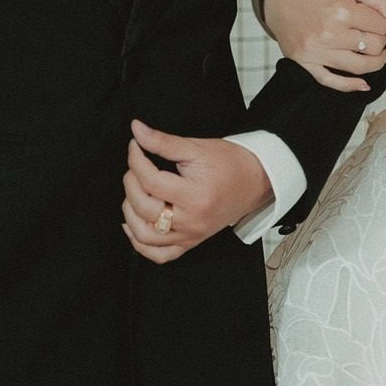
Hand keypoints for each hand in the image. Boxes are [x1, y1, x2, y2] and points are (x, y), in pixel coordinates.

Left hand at [120, 120, 272, 263]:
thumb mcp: (196, 147)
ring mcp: (191, 235)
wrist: (255, 180)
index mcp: (195, 196)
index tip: (134, 146)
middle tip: (135, 165)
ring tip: (133, 191)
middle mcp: (192, 221)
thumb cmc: (229, 163)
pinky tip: (133, 225)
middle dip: (131, 183)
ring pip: (146, 237)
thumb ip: (163, 141)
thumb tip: (136, 130)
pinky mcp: (191, 242)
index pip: (151, 181)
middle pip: (145, 208)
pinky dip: (141, 245)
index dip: (136, 160)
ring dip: (130, 214)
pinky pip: (160, 255)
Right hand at [262, 0, 385, 92]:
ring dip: (376, 63)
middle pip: (373, 47)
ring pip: (359, 67)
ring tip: (378, 55)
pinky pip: (331, 81)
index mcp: (342, 10)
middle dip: (381, 41)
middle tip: (376, 34)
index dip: (383, 22)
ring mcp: (316, 51)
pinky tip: (364, 85)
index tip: (375, 19)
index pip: (381, 26)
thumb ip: (382, 1)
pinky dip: (350, 86)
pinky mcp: (304, 63)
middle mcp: (329, 33)